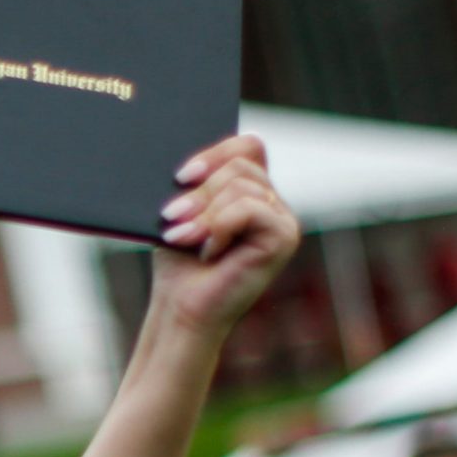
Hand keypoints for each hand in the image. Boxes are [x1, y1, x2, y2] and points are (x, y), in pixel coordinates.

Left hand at [151, 135, 300, 344]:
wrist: (181, 310)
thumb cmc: (179, 264)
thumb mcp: (184, 211)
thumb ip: (199, 182)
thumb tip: (194, 160)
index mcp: (254, 192)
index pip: (248, 146)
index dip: (216, 153)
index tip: (181, 176)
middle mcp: (274, 203)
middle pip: (241, 165)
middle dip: (200, 190)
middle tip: (171, 217)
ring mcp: (283, 220)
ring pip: (241, 185)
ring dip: (203, 211)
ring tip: (183, 238)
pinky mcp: (284, 237)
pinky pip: (249, 208)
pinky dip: (219, 226)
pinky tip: (209, 251)